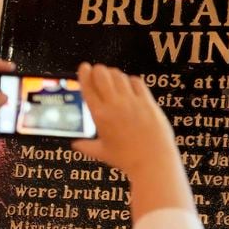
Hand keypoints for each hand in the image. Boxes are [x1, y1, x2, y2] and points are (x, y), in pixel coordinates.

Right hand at [72, 63, 180, 181]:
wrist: (152, 161)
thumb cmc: (127, 159)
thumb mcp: (103, 152)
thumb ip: (87, 147)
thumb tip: (76, 145)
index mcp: (100, 116)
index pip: (87, 86)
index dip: (84, 73)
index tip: (84, 67)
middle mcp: (114, 105)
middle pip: (102, 74)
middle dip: (98, 70)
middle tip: (98, 72)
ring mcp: (132, 102)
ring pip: (119, 75)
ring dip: (114, 73)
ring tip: (113, 77)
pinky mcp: (147, 102)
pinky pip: (137, 82)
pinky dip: (131, 80)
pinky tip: (130, 84)